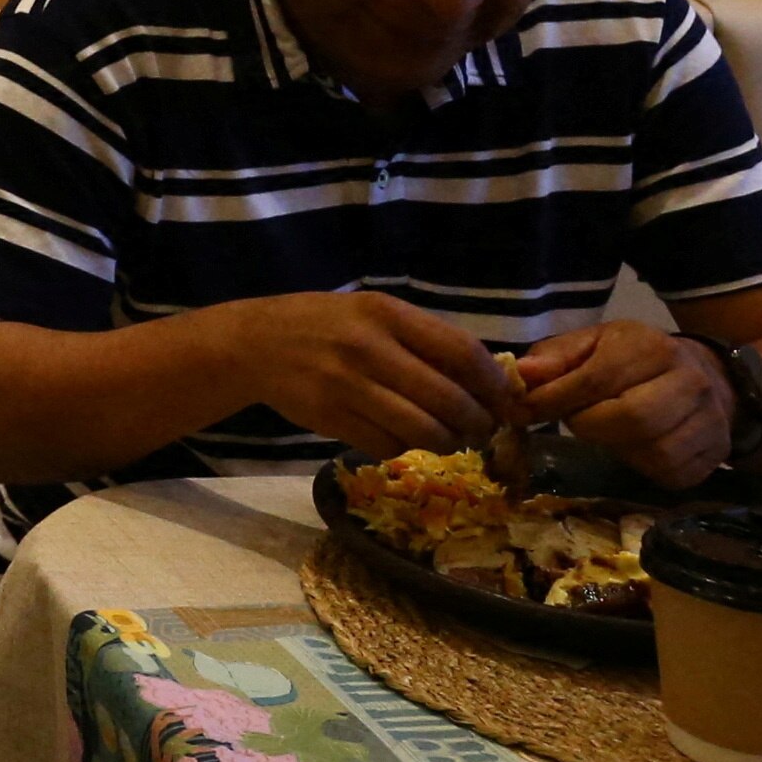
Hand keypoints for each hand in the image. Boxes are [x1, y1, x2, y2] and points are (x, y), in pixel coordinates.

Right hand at [222, 293, 517, 457]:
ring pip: (421, 429)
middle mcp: (368, 347)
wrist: (255, 343)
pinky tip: (403, 438)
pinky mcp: (330, 418)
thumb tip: (486, 377)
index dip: (493, 382)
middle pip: (447, 398)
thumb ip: (422, 338)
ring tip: (450, 439)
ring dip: (446, 441)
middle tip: (483, 429)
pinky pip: (386, 445)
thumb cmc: (325, 324)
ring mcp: (346, 385)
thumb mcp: (372, 312)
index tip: (506, 400)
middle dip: (477, 421)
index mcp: (386, 313)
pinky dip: (404, 449)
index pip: (460, 351)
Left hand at [511, 323, 733, 489]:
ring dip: (617, 449)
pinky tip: (636, 447)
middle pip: (631, 419)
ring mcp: (710, 419)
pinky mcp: (716, 453)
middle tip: (577, 420)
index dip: (556, 400)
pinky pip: (671, 474)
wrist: (708, 377)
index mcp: (652, 347)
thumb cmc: (635, 359)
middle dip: (590, 426)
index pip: (598, 379)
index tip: (525, 412)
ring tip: (609, 431)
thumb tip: (520, 376)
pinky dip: (644, 467)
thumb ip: (555, 358)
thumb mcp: (594, 344)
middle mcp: (689, 381)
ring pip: (653, 452)